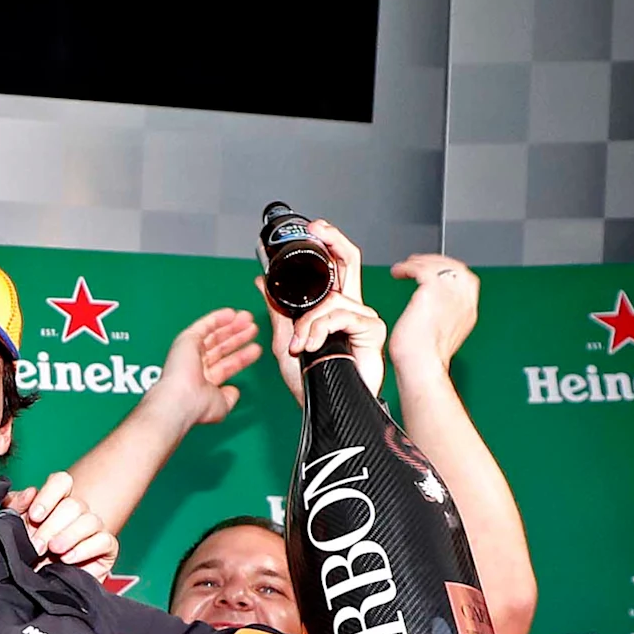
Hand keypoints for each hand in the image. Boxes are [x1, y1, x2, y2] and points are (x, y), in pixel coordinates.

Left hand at [6, 470, 116, 580]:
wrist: (41, 590)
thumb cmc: (28, 556)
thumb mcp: (14, 529)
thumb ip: (15, 507)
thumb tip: (29, 492)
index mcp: (55, 502)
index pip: (61, 481)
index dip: (49, 495)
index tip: (34, 515)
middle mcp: (77, 512)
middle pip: (73, 504)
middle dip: (52, 526)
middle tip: (36, 545)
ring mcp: (94, 528)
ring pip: (90, 520)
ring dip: (68, 536)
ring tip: (53, 550)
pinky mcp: (107, 548)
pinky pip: (104, 540)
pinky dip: (85, 549)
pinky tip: (68, 559)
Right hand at [146, 309, 261, 429]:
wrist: (181, 399)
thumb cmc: (196, 406)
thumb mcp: (221, 405)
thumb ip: (229, 397)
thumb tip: (234, 390)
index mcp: (202, 382)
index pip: (226, 366)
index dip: (241, 357)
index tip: (255, 349)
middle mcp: (195, 366)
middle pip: (221, 348)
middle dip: (238, 338)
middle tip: (253, 329)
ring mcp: (190, 352)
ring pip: (214, 335)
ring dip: (232, 326)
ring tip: (248, 318)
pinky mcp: (187, 340)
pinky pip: (205, 325)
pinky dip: (218, 318)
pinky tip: (232, 314)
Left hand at [265, 219, 386, 403]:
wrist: (322, 405)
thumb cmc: (309, 380)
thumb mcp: (283, 340)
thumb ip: (277, 310)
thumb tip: (262, 282)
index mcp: (331, 307)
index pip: (335, 265)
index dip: (329, 242)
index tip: (314, 227)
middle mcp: (349, 307)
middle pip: (349, 260)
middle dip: (335, 240)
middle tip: (319, 229)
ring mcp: (362, 317)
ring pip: (331, 298)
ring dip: (307, 322)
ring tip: (299, 345)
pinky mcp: (371, 329)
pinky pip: (340, 315)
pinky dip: (320, 329)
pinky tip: (311, 346)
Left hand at [384, 254, 479, 368]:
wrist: (422, 366)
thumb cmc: (425, 359)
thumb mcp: (440, 335)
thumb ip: (441, 318)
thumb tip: (429, 312)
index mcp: (467, 311)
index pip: (464, 279)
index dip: (447, 271)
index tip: (431, 271)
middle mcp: (463, 299)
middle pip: (454, 267)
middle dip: (435, 262)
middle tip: (416, 263)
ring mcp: (450, 293)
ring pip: (437, 265)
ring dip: (418, 262)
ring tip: (404, 267)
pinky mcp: (432, 291)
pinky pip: (420, 268)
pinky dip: (407, 267)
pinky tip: (398, 272)